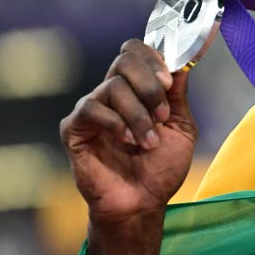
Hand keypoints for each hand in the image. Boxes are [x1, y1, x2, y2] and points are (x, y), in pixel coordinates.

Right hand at [60, 39, 198, 224]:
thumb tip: (180, 63)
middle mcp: (113, 93)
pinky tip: (129, 142)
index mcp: (138, 88)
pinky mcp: (74, 128)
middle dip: (149, 84)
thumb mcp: (181, 127)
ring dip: (139, 115)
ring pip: (114, 86)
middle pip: (125, 59)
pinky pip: (92, 109)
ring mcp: (92, 108)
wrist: (142, 202)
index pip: (136, 51)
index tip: (169, 81)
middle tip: (163, 113)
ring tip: (149, 142)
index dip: (154, 58)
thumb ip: (178, 95)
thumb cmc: (161, 167)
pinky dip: (116, 123)